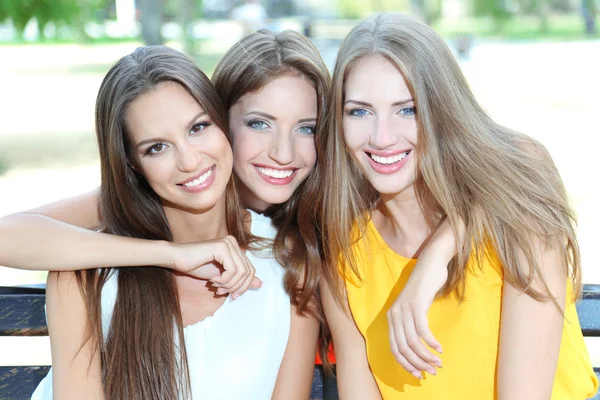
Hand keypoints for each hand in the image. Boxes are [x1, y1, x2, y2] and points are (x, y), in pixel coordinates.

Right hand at [170, 236, 261, 298]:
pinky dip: (224, 280)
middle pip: (248, 272)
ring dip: (229, 284)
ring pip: (241, 272)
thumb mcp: (222, 276)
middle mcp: (233, 243)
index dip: (243, 286)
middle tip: (221, 291)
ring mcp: (228, 243)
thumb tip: (260, 284)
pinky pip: (232, 270)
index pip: (250, 270)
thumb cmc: (196, 266)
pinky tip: (212, 279)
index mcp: (235, 248)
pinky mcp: (222, 247)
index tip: (232, 296)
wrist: (177, 258)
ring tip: (216, 286)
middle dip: (236, 287)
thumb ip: (240, 279)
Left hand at [387, 254, 445, 378]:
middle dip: (417, 363)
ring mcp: (404, 309)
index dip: (406, 364)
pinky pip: (422, 329)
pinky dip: (431, 342)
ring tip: (438, 363)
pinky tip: (439, 348)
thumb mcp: (414, 309)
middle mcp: (394, 314)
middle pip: (403, 348)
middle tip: (432, 371)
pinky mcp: (416, 304)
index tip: (419, 374)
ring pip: (413, 341)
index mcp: (391, 318)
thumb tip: (418, 349)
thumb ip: (411, 325)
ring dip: (426, 356)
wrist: (429, 265)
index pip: (394, 348)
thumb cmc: (425, 289)